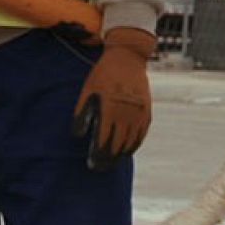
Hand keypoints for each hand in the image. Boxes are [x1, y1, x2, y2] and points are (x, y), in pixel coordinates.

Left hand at [73, 27, 156, 170]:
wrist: (128, 57)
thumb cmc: (103, 74)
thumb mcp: (87, 90)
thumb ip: (82, 114)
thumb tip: (77, 136)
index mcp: (110, 109)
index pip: (104, 140)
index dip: (98, 154)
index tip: (92, 163)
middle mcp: (126, 114)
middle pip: (118, 144)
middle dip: (108, 158)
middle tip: (101, 167)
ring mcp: (139, 113)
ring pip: (131, 141)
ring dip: (121, 154)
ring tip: (113, 161)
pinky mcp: (146, 110)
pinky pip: (142, 133)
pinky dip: (135, 144)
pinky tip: (128, 150)